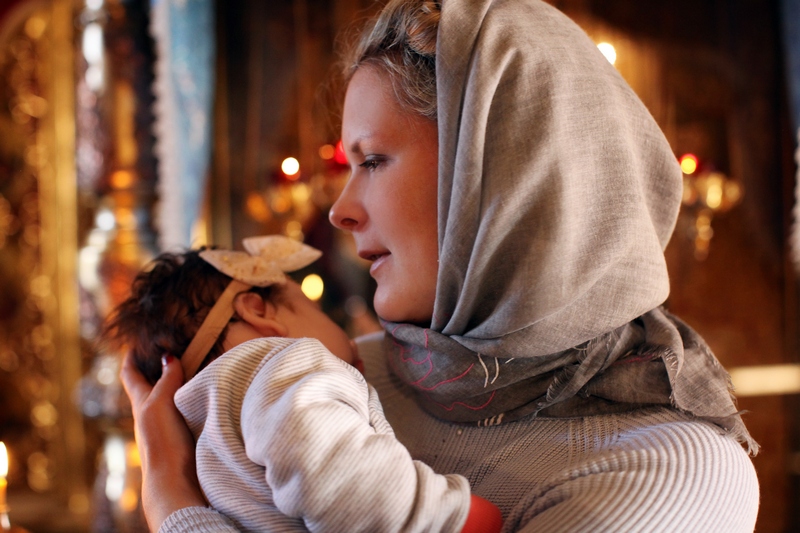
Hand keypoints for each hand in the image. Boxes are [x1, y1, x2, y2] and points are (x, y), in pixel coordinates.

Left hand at [120, 353, 205, 530]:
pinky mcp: (181, 436)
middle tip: (172, 350)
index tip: (137, 343)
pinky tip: (203, 396)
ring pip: (167, 398)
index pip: (130, 374)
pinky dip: (190, 399)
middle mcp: (150, 413)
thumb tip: (167, 357)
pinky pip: (183, 410)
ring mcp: (165, 426)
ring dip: (177, 384)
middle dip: (157, 368)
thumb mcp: (161, 403)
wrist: (174, 479)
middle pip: (148, 385)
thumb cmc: (162, 439)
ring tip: (193, 368)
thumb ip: (166, 379)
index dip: (131, 358)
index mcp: (140, 402)